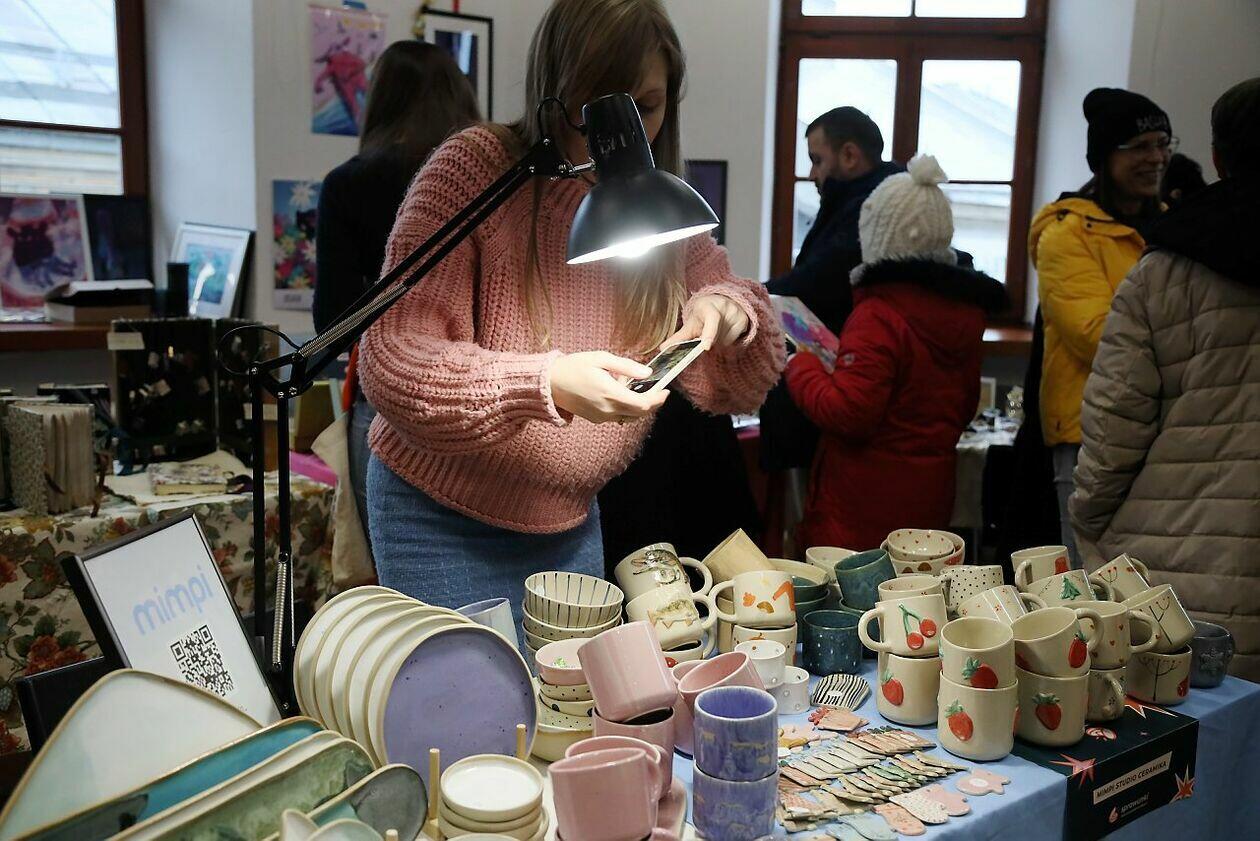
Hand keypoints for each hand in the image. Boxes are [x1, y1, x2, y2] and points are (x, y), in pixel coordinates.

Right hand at [549, 352, 667, 423]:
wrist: (549, 383)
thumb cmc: (574, 366)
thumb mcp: (601, 358)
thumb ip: (626, 367)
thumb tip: (647, 373)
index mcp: (610, 394)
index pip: (643, 404)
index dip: (658, 399)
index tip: (666, 390)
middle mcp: (607, 410)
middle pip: (640, 413)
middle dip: (652, 402)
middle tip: (657, 389)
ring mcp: (601, 417)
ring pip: (629, 416)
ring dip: (638, 405)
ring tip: (633, 386)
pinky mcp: (595, 419)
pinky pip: (617, 416)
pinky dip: (625, 407)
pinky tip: (619, 392)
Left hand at [661, 294, 749, 350]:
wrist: (720, 302)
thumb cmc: (703, 314)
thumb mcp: (691, 323)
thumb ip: (678, 337)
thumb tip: (663, 348)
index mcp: (708, 305)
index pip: (711, 319)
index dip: (709, 333)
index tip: (706, 347)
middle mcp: (725, 306)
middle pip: (717, 336)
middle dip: (709, 341)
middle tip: (705, 336)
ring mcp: (737, 313)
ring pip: (726, 340)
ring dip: (719, 342)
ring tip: (715, 331)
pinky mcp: (745, 320)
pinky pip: (734, 340)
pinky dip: (727, 341)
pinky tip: (724, 331)